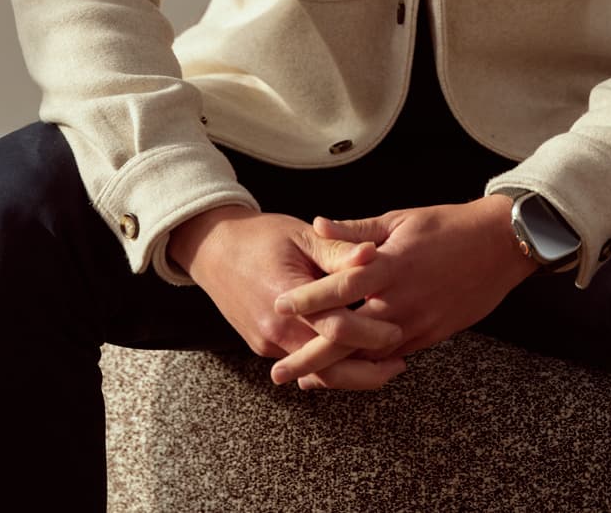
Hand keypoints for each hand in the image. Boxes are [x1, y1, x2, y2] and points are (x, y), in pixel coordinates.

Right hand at [167, 206, 406, 389]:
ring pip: (315, 374)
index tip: (398, 331)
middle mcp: (275, 329)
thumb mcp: (301, 235)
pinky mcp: (264, 345)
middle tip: (398, 364)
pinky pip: (301, 363)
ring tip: (383, 368)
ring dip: (349, 375)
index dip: (370, 333)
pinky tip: (352, 357)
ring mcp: (266, 342)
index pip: (336, 327)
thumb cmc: (260, 236)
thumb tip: (372, 254)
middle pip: (327, 367)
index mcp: (287, 297)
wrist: (212, 249)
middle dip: (366, 372)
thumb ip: (337, 250)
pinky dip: (327, 366)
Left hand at [269, 195, 538, 387]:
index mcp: (390, 266)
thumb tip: (318, 224)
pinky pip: (393, 356)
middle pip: (348, 338)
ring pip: (369, 355)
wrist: (499, 245)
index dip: (308, 299)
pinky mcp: (432, 335)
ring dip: (336, 370)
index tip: (278, 307)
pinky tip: (348, 371)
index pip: (340, 288)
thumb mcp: (399, 219)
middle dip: (311, 358)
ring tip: (305, 380)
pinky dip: (367, 365)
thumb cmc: (446, 226)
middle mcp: (401, 301)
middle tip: (280, 373)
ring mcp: (418, 323)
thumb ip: (355, 230)